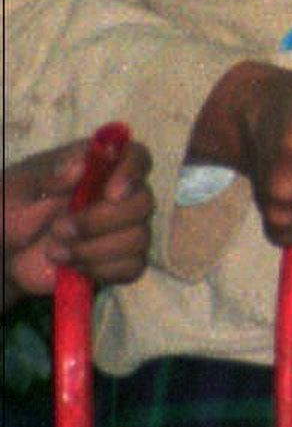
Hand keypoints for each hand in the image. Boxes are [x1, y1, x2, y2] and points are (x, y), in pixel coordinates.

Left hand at [3, 136, 156, 295]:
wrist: (4, 254)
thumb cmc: (10, 212)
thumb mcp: (17, 189)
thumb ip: (47, 176)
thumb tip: (80, 166)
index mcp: (96, 166)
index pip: (136, 156)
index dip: (133, 172)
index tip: (112, 193)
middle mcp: (117, 194)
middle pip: (143, 202)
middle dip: (100, 222)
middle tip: (58, 230)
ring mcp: (122, 229)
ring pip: (139, 238)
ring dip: (95, 250)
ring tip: (55, 252)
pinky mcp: (120, 260)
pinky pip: (132, 267)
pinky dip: (101, 271)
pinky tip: (73, 268)